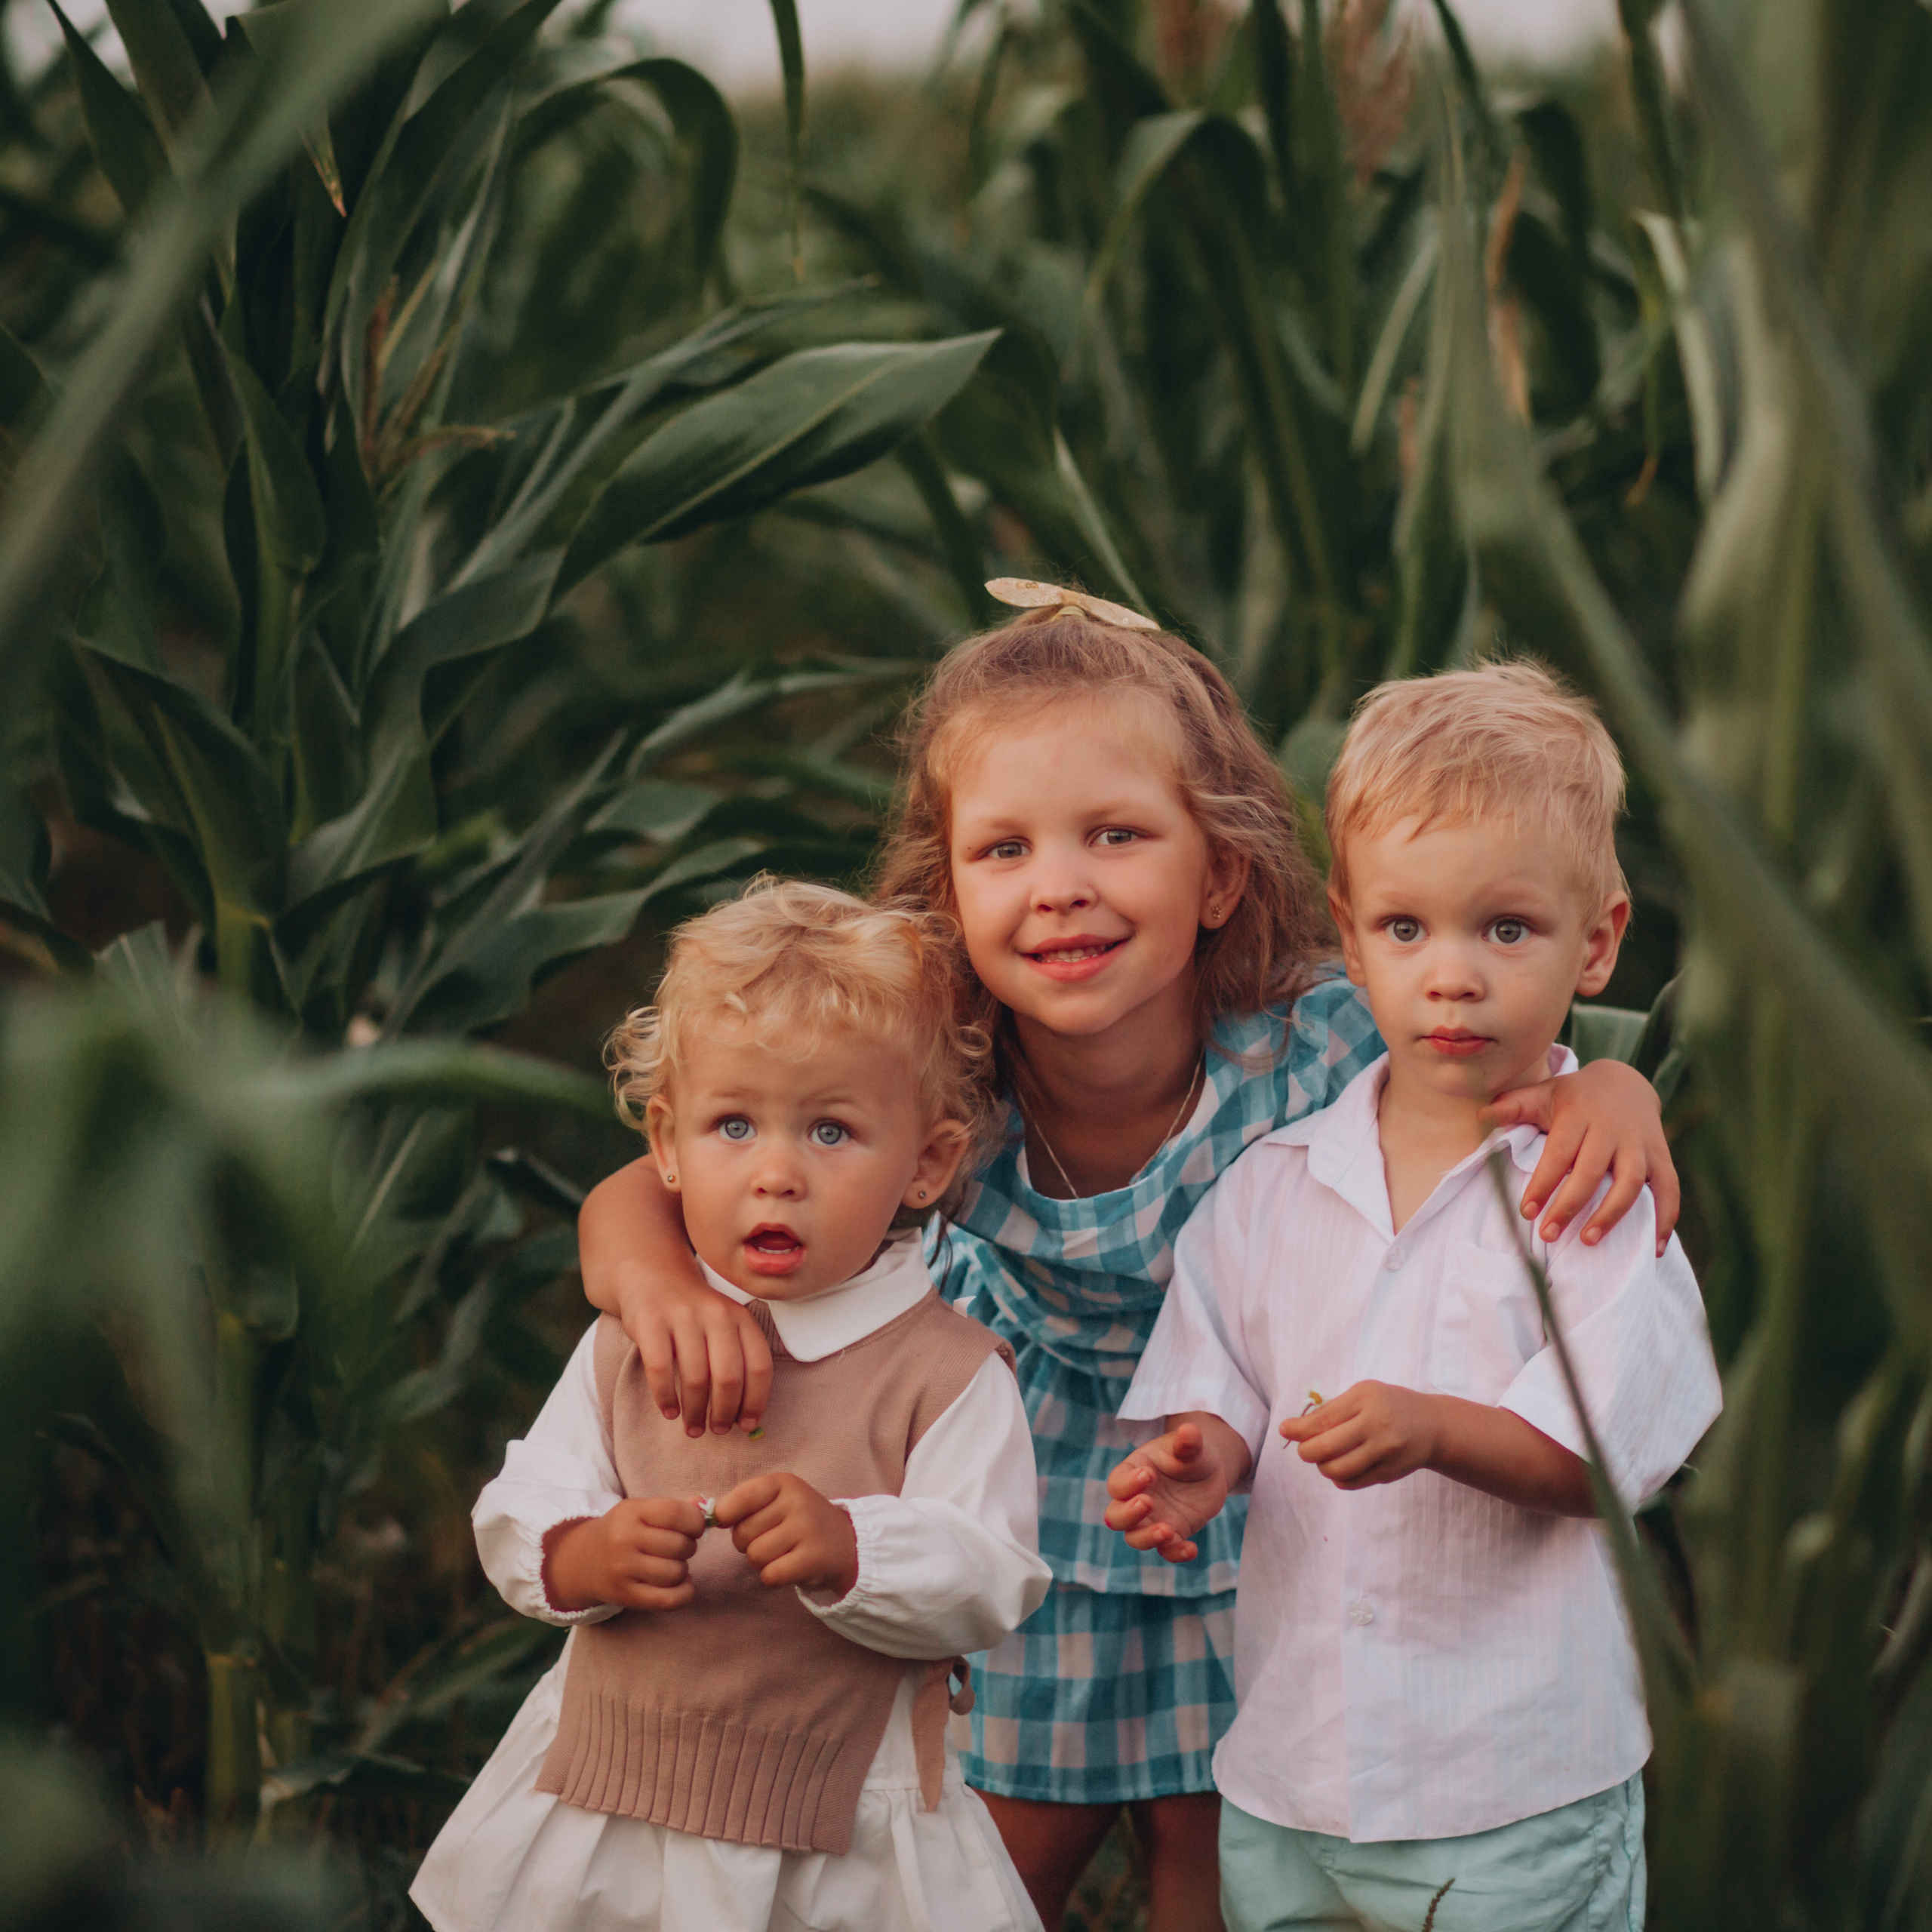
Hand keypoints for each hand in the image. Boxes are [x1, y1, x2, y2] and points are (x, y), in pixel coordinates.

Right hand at [543, 1496, 705, 1611]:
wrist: (583, 1560)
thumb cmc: (624, 1531)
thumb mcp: (642, 1511)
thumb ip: (675, 1508)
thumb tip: (703, 1504)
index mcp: (631, 1512)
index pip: (674, 1513)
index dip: (694, 1521)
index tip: (694, 1527)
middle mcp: (624, 1540)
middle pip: (678, 1545)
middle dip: (688, 1547)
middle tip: (679, 1547)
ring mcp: (622, 1570)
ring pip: (675, 1573)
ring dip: (682, 1570)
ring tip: (672, 1564)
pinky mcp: (625, 1596)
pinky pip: (668, 1600)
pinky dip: (684, 1593)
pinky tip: (680, 1584)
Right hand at [622, 1261, 774, 1438]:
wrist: (653, 1276)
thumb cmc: (695, 1314)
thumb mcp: (725, 1325)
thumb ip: (737, 1359)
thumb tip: (746, 1416)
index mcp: (741, 1318)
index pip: (759, 1366)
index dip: (756, 1401)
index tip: (747, 1425)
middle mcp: (717, 1314)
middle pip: (729, 1376)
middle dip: (725, 1412)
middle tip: (718, 1431)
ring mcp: (683, 1317)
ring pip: (696, 1377)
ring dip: (696, 1412)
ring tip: (693, 1429)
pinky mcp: (651, 1322)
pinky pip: (660, 1369)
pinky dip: (665, 1397)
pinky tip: (669, 1412)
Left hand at [712, 1472, 858, 1595]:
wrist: (845, 1543)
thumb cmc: (798, 1521)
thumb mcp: (775, 1500)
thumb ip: (739, 1504)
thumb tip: (700, 1511)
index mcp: (783, 1483)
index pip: (739, 1499)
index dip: (727, 1516)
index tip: (732, 1522)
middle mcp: (797, 1501)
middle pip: (742, 1533)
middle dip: (748, 1543)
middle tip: (771, 1539)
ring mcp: (807, 1529)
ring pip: (755, 1556)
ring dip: (761, 1562)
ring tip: (782, 1553)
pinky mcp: (813, 1558)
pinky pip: (770, 1575)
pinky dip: (773, 1577)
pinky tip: (790, 1567)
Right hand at [1103, 1418, 1245, 1562]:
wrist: (1208, 1471)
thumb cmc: (1190, 1453)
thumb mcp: (1191, 1445)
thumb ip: (1188, 1441)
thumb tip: (1189, 1430)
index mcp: (1133, 1473)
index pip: (1117, 1483)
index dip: (1127, 1483)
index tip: (1149, 1475)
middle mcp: (1136, 1499)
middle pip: (1115, 1516)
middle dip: (1127, 1514)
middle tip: (1148, 1502)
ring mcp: (1152, 1520)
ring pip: (1134, 1538)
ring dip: (1146, 1538)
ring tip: (1167, 1531)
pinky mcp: (1171, 1534)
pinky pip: (1166, 1551)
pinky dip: (1176, 1553)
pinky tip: (1192, 1548)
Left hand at [1280, 1383, 1594, 1514]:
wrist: (1433, 1426)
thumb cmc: (1389, 1405)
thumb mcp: (1363, 1395)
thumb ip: (1331, 1410)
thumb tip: (1293, 1429)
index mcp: (1365, 1400)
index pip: (1322, 1419)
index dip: (1298, 1429)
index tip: (1285, 1430)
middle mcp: (1376, 1425)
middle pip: (1325, 1448)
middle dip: (1306, 1452)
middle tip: (1305, 1450)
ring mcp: (1385, 1451)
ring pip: (1337, 1470)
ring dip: (1322, 1468)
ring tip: (1324, 1460)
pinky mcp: (1390, 1472)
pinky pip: (1353, 1482)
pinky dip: (1339, 1479)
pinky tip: (1341, 1469)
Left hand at [1483, 1057, 1678, 1253]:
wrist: (1626, 1083)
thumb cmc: (1574, 1097)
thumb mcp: (1544, 1094)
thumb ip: (1514, 1105)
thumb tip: (1481, 1114)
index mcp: (1580, 1114)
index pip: (1559, 1152)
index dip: (1543, 1183)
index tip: (1526, 1212)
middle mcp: (1613, 1129)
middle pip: (1593, 1171)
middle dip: (1570, 1205)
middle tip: (1547, 1234)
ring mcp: (1641, 1144)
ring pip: (1631, 1182)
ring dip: (1611, 1214)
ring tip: (1588, 1240)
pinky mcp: (1662, 1157)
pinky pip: (1669, 1190)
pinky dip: (1665, 1219)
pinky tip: (1652, 1249)